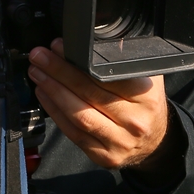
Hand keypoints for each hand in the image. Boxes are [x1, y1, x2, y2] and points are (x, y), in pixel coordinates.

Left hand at [28, 39, 182, 179]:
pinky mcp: (103, 156)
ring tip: (37, 73)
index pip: (107, 75)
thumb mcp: (147, 77)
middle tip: (40, 57)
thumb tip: (93, 38)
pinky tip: (44, 95)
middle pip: (89, 93)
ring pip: (78, 115)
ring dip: (53, 91)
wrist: (156, 142)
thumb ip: (124, 59)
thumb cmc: (145, 104)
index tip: (59, 46)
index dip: (78, 61)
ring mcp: (118, 141)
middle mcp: (134, 120)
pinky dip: (55, 112)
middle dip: (58, 72)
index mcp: (146, 96)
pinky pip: (73, 133)